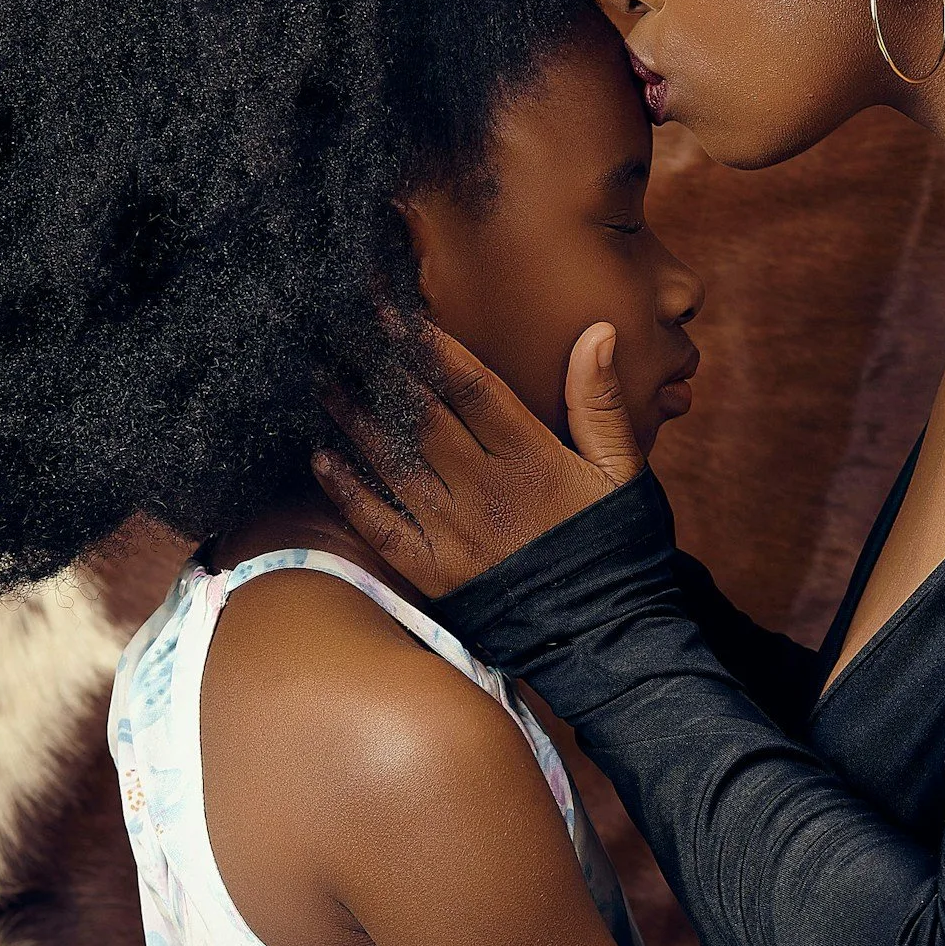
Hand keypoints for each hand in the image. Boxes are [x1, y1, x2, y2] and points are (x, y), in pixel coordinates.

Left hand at [313, 320, 644, 599]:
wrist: (604, 633)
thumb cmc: (613, 545)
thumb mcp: (623, 471)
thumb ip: (598, 401)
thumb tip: (596, 331)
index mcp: (532, 458)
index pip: (471, 387)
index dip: (429, 346)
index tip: (393, 312)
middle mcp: (485, 489)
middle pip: (422, 416)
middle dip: (381, 371)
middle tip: (344, 332)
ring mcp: (454, 531)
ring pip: (393, 462)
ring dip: (354, 419)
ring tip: (324, 381)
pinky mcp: (433, 570)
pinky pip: (380, 525)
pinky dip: (348, 492)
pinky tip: (321, 458)